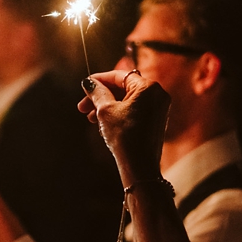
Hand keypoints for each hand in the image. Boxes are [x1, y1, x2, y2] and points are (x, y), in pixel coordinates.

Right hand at [79, 69, 170, 186]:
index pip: (119, 76)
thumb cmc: (124, 136)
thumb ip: (97, 93)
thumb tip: (89, 83)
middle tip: (83, 107)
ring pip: (127, 100)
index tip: (84, 86)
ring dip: (107, 106)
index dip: (99, 80)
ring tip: (91, 118)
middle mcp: (157, 95)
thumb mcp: (105, 111)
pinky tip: (103, 123)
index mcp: (148, 87)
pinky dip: (118, 113)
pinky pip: (133, 110)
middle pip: (123, 88)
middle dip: (101, 96)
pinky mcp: (155, 120)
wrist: (140, 166)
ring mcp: (158, 108)